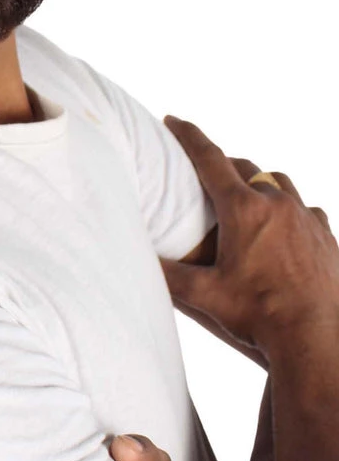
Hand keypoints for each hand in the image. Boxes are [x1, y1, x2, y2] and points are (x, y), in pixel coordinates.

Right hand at [162, 116, 338, 356]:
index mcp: (244, 210)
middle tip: (207, 175)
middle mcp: (277, 204)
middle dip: (223, 165)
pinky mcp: (326, 234)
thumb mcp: (207, 295)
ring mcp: (306, 217)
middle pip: (244, 167)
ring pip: (278, 182)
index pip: (210, 159)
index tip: (173, 121)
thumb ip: (170, 275)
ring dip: (259, 183)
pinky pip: (307, 208)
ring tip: (247, 198)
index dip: (188, 136)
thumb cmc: (261, 316)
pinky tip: (285, 226)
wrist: (318, 339)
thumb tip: (140, 261)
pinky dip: (291, 209)